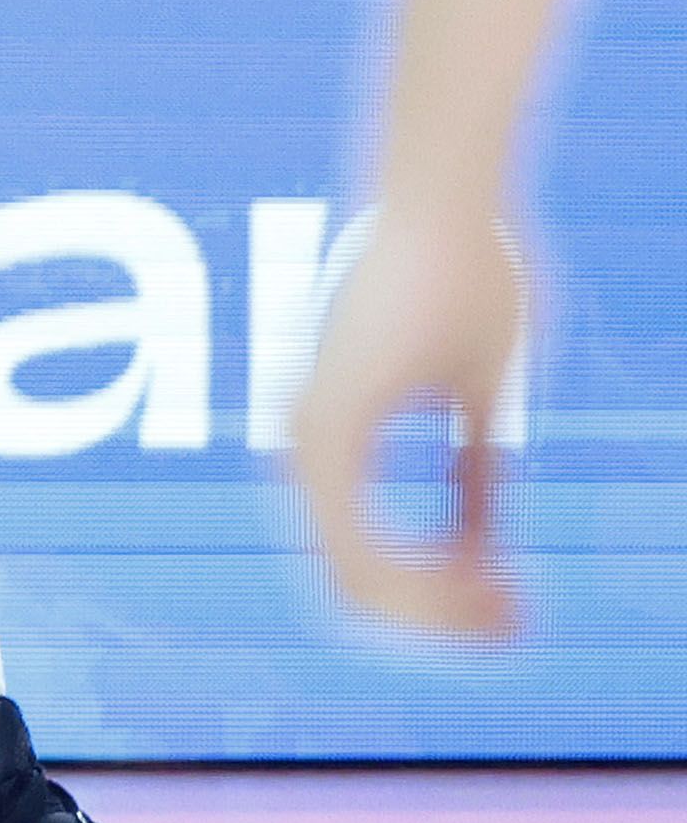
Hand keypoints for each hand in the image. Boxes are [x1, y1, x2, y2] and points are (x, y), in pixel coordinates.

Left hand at [293, 201, 529, 636]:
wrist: (447, 203)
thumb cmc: (464, 276)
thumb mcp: (477, 398)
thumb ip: (470, 471)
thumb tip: (483, 543)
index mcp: (330, 433)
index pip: (363, 556)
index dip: (437, 598)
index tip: (512, 599)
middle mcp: (303, 438)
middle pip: (357, 584)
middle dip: (440, 618)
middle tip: (518, 619)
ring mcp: (306, 432)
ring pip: (358, 578)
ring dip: (437, 609)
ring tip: (512, 609)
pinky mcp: (328, 421)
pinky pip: (359, 543)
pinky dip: (424, 580)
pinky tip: (489, 582)